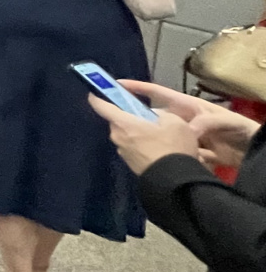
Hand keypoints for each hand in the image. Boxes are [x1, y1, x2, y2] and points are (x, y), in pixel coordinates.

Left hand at [86, 93, 201, 173]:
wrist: (175, 179)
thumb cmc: (173, 145)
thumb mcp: (173, 120)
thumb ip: (158, 113)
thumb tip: (151, 114)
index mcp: (123, 123)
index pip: (100, 106)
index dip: (96, 97)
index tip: (95, 92)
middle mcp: (117, 136)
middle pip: (116, 121)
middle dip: (128, 117)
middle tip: (146, 117)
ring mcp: (122, 151)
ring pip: (125, 135)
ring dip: (135, 132)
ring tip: (157, 135)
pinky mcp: (129, 163)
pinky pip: (131, 147)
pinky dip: (139, 145)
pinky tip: (157, 148)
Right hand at [122, 79, 263, 167]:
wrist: (254, 150)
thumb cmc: (239, 129)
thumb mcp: (223, 120)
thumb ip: (204, 123)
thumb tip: (185, 131)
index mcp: (189, 106)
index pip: (159, 93)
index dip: (139, 88)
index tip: (118, 86)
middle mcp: (185, 120)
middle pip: (156, 117)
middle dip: (140, 119)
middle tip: (122, 125)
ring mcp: (187, 136)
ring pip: (163, 137)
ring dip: (156, 142)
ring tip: (141, 146)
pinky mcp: (192, 152)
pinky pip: (175, 154)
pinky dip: (171, 157)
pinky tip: (161, 161)